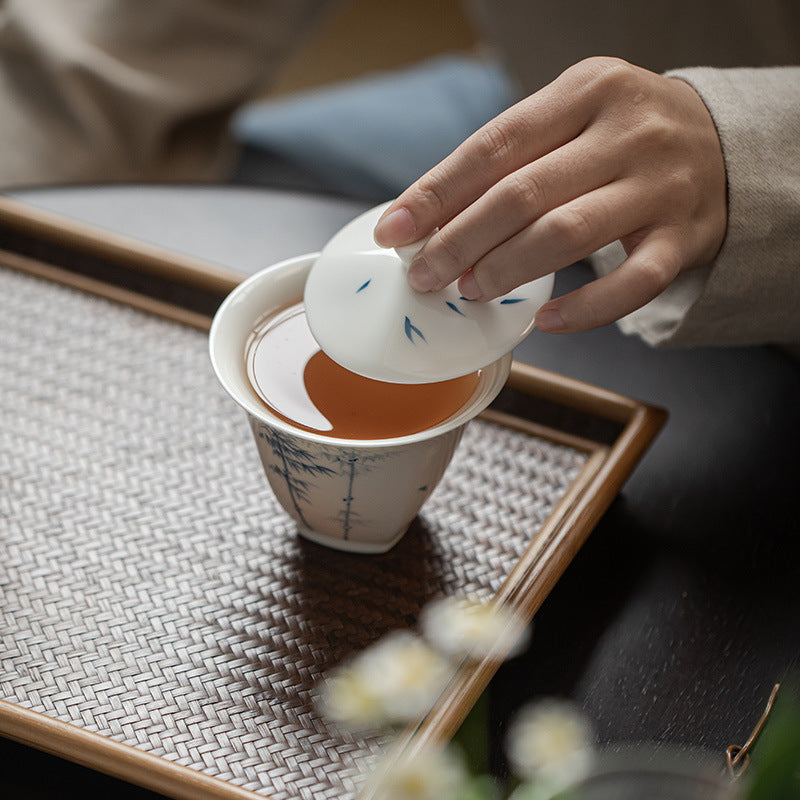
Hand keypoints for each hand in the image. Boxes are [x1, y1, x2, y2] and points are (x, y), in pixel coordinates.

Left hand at [373, 57, 726, 333]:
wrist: (725, 146)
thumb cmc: (621, 138)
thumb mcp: (569, 120)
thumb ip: (509, 161)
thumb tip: (430, 219)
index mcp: (586, 90)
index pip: (493, 146)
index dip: (436, 193)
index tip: (394, 231)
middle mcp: (627, 132)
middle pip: (523, 194)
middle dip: (460, 241)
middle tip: (425, 276)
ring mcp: (660, 186)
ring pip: (568, 235)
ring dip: (507, 270)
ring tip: (470, 290)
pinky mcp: (685, 238)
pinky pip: (632, 283)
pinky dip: (585, 309)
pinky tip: (545, 322)